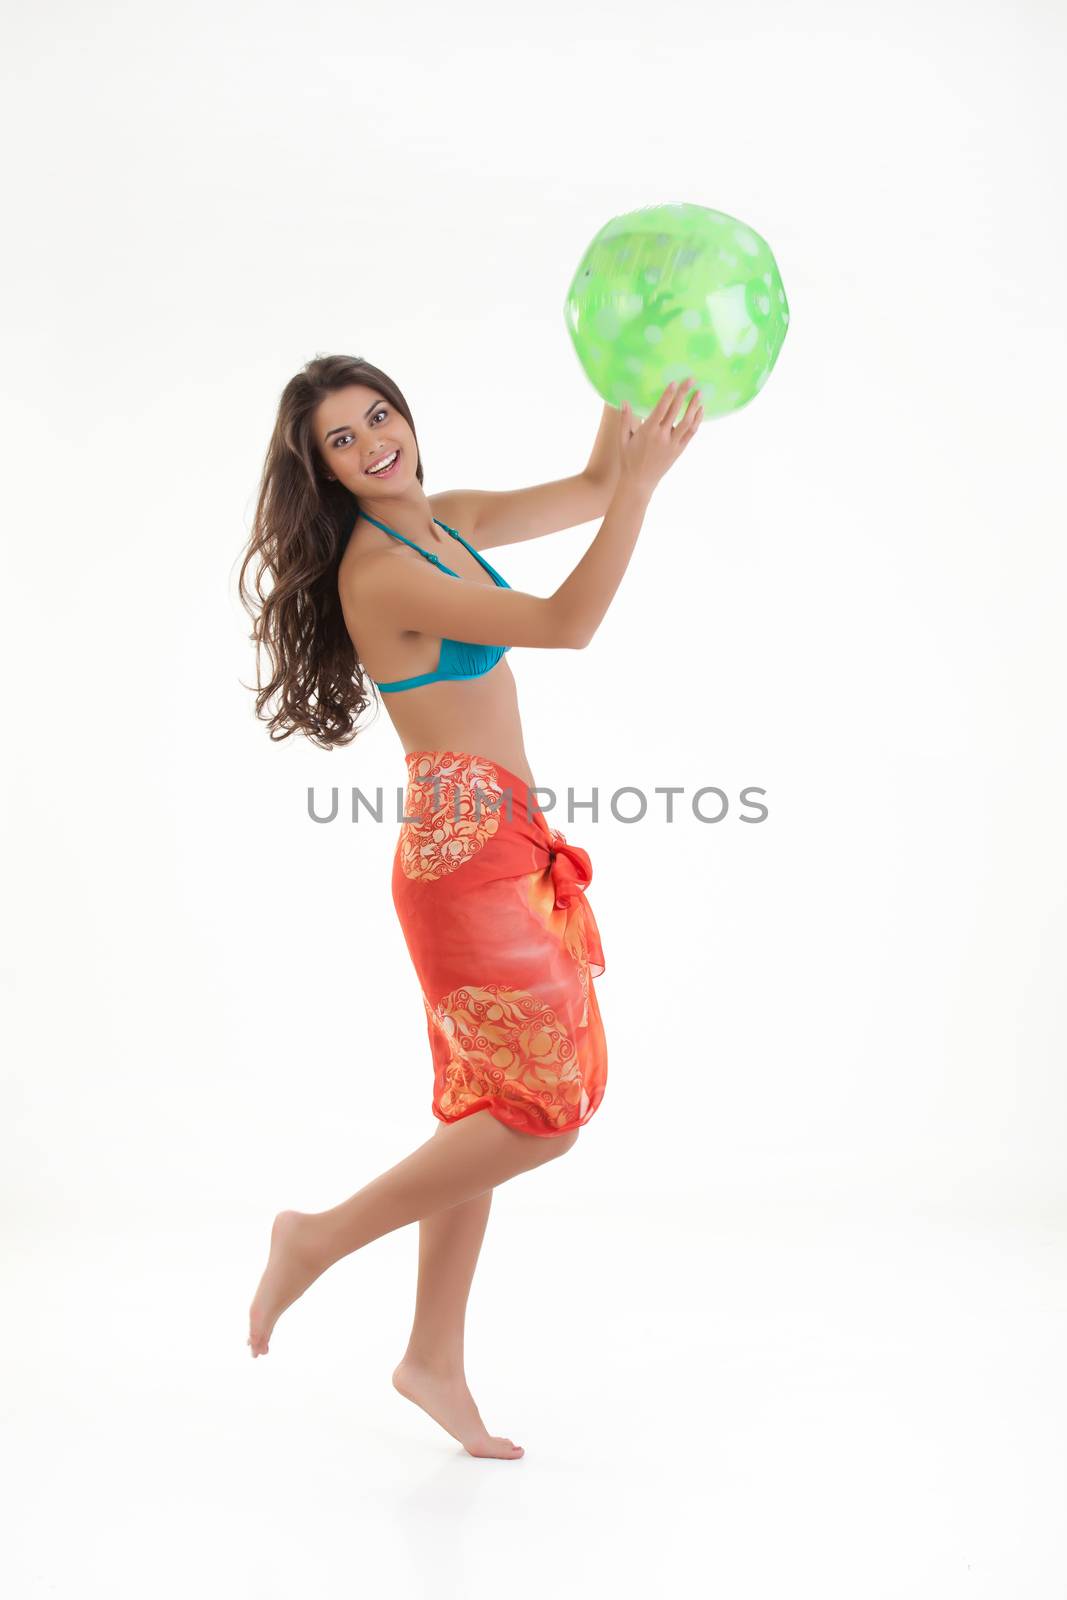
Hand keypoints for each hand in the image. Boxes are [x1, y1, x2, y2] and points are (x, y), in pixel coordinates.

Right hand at [619, 378, 702, 492]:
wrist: (639, 482)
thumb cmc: (628, 460)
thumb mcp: (623, 439)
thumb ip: (624, 420)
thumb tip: (624, 401)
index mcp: (647, 432)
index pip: (660, 409)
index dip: (668, 395)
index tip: (675, 382)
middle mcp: (662, 437)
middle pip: (675, 411)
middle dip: (684, 394)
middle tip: (691, 380)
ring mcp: (672, 444)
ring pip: (687, 422)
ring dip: (694, 407)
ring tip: (699, 394)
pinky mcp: (679, 450)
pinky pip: (690, 434)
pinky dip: (696, 421)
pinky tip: (700, 411)